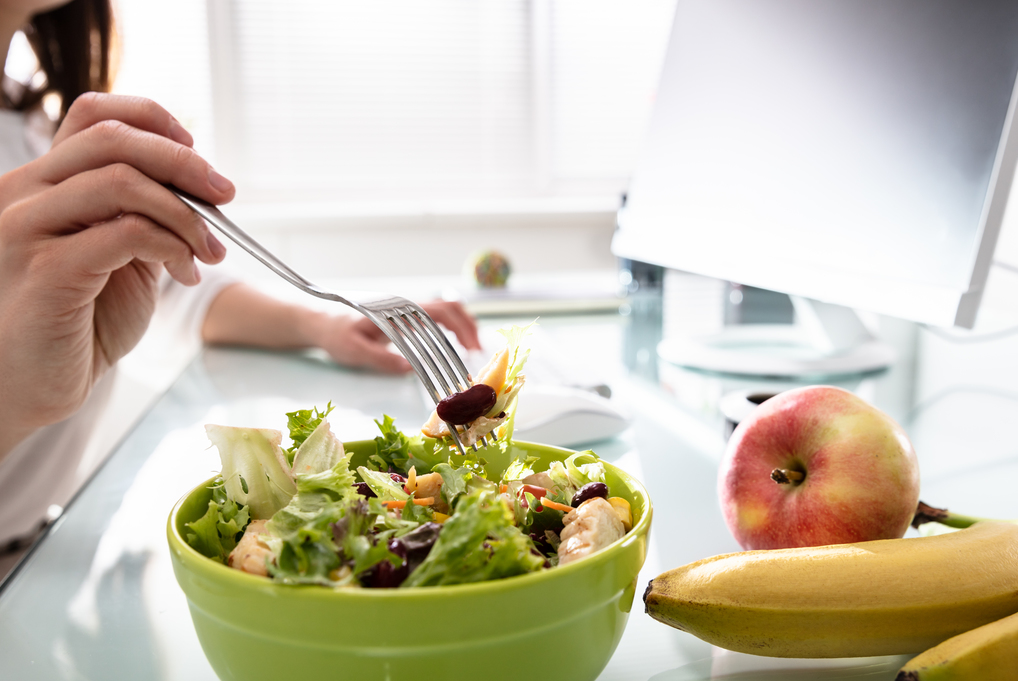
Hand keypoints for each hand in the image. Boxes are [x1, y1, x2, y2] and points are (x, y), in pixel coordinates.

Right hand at [0, 93, 233, 455]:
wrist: (29, 384)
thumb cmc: (76, 322)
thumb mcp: (119, 256)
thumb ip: (143, 215)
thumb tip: (201, 186)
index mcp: (41, 183)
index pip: (93, 115)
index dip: (153, 120)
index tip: (196, 150)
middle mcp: (23, 194)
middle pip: (112, 140)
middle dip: (184, 163)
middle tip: (225, 195)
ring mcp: (26, 229)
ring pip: (123, 182)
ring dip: (184, 213)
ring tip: (209, 251)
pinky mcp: (47, 270)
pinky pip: (127, 232)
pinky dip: (171, 245)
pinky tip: (184, 272)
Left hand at [315, 301, 481, 373]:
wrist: (321, 321)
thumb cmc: (336, 334)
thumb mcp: (353, 350)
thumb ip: (380, 358)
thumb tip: (409, 368)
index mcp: (396, 309)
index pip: (437, 311)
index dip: (459, 327)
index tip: (470, 348)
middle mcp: (404, 304)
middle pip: (448, 306)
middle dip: (468, 327)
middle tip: (476, 352)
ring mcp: (405, 308)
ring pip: (445, 309)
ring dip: (462, 326)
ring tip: (471, 349)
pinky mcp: (404, 316)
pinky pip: (434, 317)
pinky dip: (451, 328)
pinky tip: (454, 344)